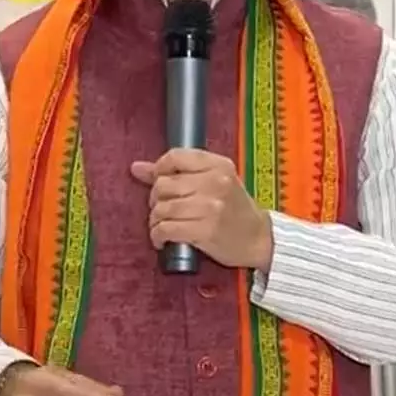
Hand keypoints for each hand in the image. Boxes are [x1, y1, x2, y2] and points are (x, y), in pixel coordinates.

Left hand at [130, 148, 273, 270]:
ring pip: (162, 208)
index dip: (158, 169)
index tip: (158, 181)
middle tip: (162, 208)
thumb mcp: (213, 182)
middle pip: (163, 184)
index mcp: (219, 165)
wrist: (258, 238)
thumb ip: (177, 172)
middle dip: (155, 199)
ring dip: (155, 220)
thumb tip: (136, 167)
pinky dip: (158, 236)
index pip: (174, 157)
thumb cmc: (234, 209)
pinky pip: (166, 229)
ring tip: (161, 226)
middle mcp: (215, 183)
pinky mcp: (205, 231)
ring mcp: (211, 207)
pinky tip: (162, 239)